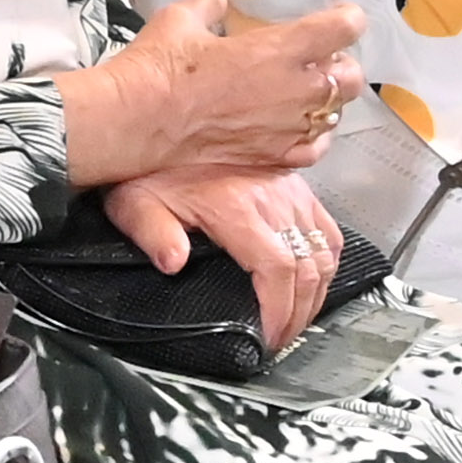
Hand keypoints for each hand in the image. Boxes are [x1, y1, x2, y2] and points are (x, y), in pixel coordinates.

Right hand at [59, 0, 357, 182]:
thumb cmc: (158, 67)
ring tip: (302, 96)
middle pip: (353, 77)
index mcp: (282, 48)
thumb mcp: (181, 18)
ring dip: (325, 102)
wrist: (137, 121)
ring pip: (336, 114)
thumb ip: (209, 8)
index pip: (345, 28)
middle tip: (319, 62)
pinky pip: (314, 148)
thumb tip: (218, 7)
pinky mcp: (274, 157)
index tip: (338, 19)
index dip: (346, 19)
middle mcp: (296, 90)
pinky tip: (295, 129)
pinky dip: (311, 136)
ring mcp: (288, 128)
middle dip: (341, 66)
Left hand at [106, 167, 345, 356]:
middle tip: (281, 340)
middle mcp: (271, 196)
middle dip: (299, 313)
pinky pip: (326, 226)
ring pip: (324, 249)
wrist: (166, 123)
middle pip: (307, 266)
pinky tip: (314, 279)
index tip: (270, 336)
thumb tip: (172, 262)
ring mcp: (288, 189)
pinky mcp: (293, 183)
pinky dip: (327, 258)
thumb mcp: (134, 200)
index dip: (279, 309)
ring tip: (297, 319)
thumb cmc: (150, 166)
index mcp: (236, 205)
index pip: (277, 267)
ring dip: (316, 291)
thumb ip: (151, 233)